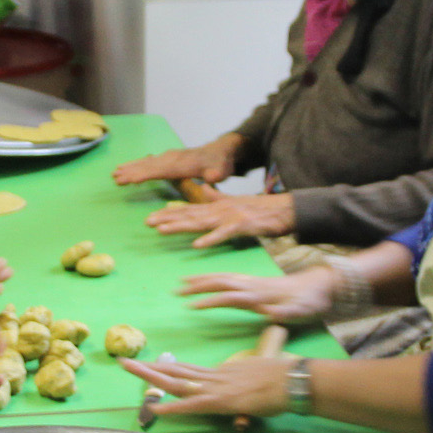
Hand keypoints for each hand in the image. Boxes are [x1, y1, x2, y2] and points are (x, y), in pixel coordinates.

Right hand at [111, 138, 237, 187]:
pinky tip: (127, 167)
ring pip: (146, 162)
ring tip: (114, 173)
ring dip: (131, 167)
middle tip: (115, 177)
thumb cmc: (220, 163)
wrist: (220, 151)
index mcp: (182, 164)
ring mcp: (169, 157)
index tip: (130, 179)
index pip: (159, 170)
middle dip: (131, 171)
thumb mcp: (222, 170)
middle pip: (148, 165)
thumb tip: (213, 177)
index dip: (144, 174)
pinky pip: (149, 161)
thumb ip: (216, 174)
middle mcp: (172, 158)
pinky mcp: (168, 158)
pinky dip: (137, 164)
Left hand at [120, 354, 289, 418]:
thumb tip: (248, 388)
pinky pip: (191, 405)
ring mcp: (215, 388)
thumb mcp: (260, 376)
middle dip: (149, 367)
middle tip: (126, 361)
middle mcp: (214, 377)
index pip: (189, 370)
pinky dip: (172, 407)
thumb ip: (248, 381)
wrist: (292, 379)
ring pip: (176, 382)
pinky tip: (155, 408)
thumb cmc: (284, 379)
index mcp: (223, 372)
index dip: (169, 368)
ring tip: (129, 370)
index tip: (152, 364)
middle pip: (176, 371)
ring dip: (151, 378)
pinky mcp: (221, 401)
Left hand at [146, 192, 294, 247]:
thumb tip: (201, 187)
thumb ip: (216, 196)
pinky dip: (210, 239)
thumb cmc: (261, 209)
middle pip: (190, 215)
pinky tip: (197, 245)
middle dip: (168, 219)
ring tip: (163, 230)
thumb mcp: (233, 201)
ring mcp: (230, 217)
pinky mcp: (242, 226)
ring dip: (181, 226)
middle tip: (147, 223)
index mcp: (217, 206)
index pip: (189, 209)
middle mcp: (220, 209)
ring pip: (201, 223)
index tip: (151, 217)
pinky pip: (223, 234)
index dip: (169, 213)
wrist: (285, 209)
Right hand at [176, 267, 336, 323]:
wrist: (322, 285)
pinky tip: (204, 279)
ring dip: (201, 279)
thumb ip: (285, 313)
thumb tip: (271, 314)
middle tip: (176, 290)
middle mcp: (253, 285)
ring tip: (182, 282)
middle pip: (221, 282)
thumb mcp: (300, 312)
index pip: (231, 297)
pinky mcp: (254, 281)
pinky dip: (212, 276)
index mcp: (261, 295)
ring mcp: (253, 281)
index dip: (211, 301)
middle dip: (197, 285)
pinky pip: (227, 276)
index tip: (192, 306)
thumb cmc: (310, 303)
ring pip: (222, 277)